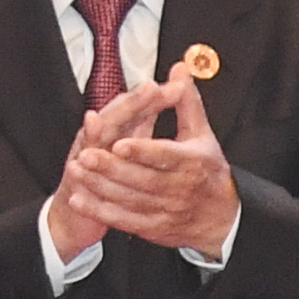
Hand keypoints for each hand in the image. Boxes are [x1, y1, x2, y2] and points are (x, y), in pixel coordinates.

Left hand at [58, 64, 241, 255]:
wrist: (222, 219)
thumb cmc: (208, 170)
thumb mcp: (202, 135)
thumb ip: (186, 102)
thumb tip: (179, 70)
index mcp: (193, 162)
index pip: (165, 156)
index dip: (142, 151)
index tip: (119, 143)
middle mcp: (181, 188)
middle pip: (143, 179)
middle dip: (112, 168)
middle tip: (86, 155)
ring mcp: (167, 210)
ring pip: (130, 199)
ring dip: (100, 187)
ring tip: (76, 172)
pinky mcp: (154, 228)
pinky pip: (125, 220)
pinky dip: (101, 211)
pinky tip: (80, 199)